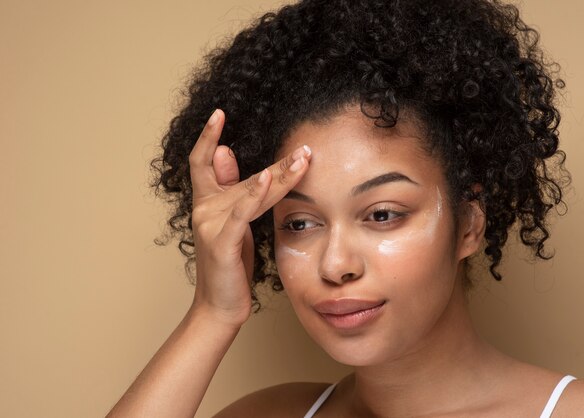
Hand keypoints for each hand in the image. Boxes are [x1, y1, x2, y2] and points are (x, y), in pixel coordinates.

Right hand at [188, 109, 310, 326]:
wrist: (220, 306)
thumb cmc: (231, 266)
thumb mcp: (232, 223)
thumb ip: (231, 190)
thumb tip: (226, 153)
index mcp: (206, 202)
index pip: (201, 161)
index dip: (208, 136)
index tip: (218, 112)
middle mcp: (205, 209)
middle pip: (241, 174)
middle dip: (277, 162)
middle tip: (304, 148)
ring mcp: (211, 225)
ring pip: (250, 191)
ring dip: (280, 174)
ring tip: (304, 158)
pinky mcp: (222, 242)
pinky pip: (242, 213)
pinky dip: (256, 194)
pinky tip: (268, 177)